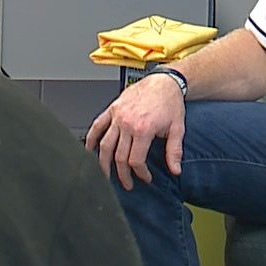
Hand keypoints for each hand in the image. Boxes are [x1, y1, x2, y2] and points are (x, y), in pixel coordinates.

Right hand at [85, 73, 185, 189]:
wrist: (164, 81)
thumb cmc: (170, 102)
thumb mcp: (177, 128)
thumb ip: (174, 151)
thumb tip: (175, 170)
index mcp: (143, 129)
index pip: (135, 160)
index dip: (140, 173)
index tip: (145, 177)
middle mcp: (127, 123)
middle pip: (118, 156)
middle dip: (122, 174)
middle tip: (127, 184)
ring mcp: (117, 116)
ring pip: (105, 145)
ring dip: (103, 163)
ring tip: (105, 175)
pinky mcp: (112, 109)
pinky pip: (97, 126)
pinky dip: (91, 139)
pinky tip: (89, 150)